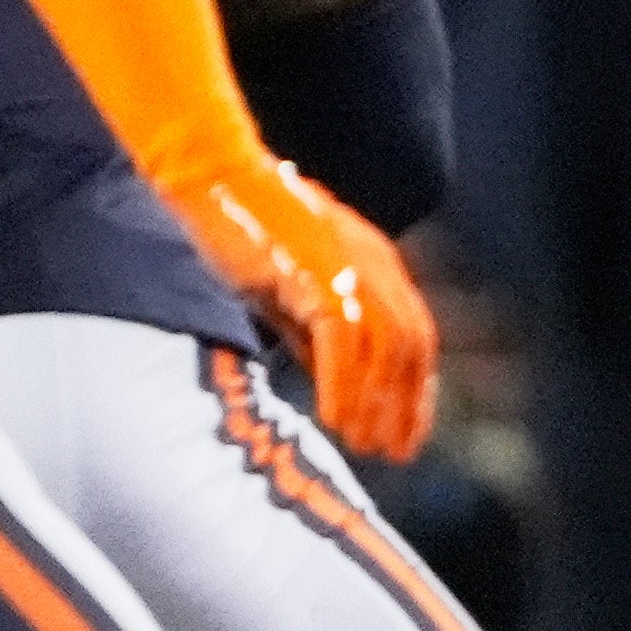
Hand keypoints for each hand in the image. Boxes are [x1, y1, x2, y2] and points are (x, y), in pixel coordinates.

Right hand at [185, 160, 436, 458]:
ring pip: (385, 348)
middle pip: (411, 346)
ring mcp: (351, 266)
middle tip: (393, 452)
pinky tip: (331, 419)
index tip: (407, 435)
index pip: (415, 338)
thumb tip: (339, 391)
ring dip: (375, 403)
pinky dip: (342, 384)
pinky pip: (343, 341)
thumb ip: (319, 337)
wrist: (214, 178)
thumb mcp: (293, 294)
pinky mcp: (317, 273)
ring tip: (361, 443)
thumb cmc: (246, 234)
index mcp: (377, 264)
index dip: (416, 391)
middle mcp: (375, 264)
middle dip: (406, 405)